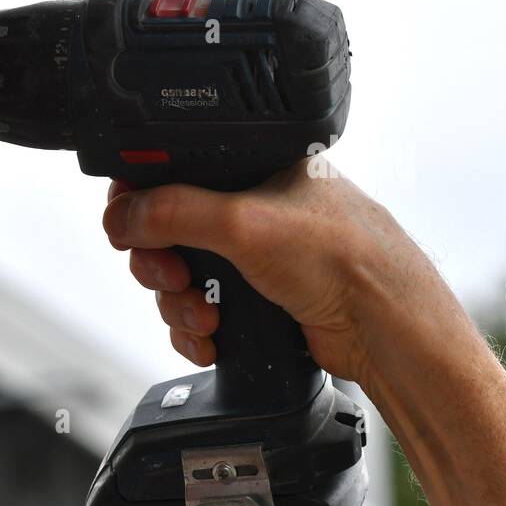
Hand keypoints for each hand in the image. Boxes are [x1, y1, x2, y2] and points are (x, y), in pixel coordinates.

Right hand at [101, 156, 457, 392]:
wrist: (384, 327)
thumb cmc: (345, 257)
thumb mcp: (244, 222)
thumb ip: (173, 212)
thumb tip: (121, 216)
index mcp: (252, 167)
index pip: (172, 172)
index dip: (141, 201)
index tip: (130, 228)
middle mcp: (249, 208)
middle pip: (164, 232)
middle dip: (160, 264)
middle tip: (174, 277)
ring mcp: (251, 257)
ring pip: (177, 278)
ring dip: (179, 304)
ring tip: (206, 315)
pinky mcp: (253, 299)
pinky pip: (197, 311)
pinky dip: (195, 329)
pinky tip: (213, 338)